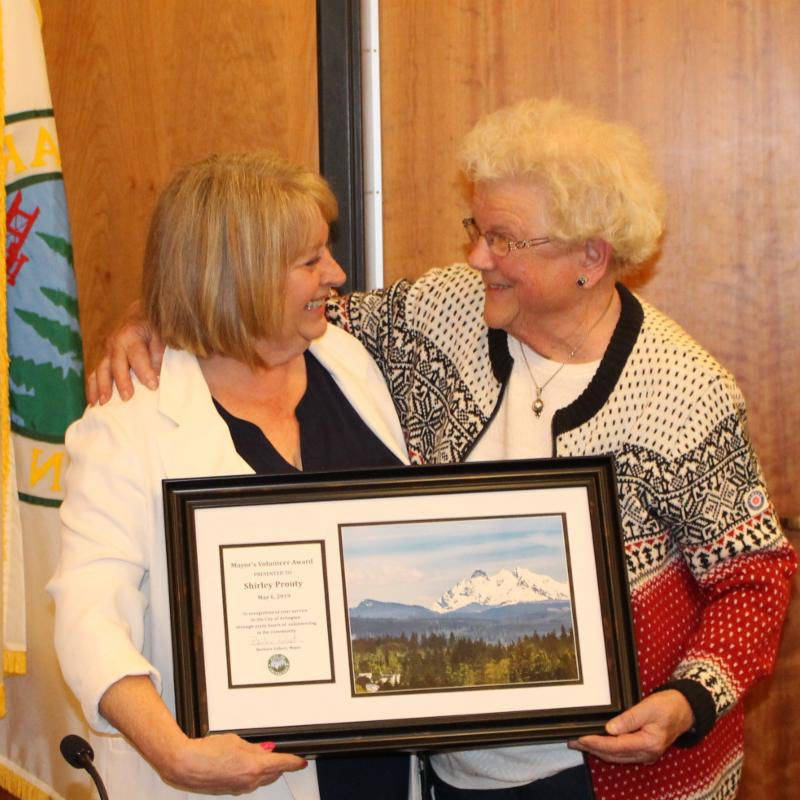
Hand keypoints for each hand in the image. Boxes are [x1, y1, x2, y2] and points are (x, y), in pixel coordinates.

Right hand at [86, 300, 164, 404]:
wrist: (138, 313)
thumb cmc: (152, 327)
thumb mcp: (160, 336)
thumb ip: (157, 355)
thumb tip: (157, 375)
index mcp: (131, 335)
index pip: (138, 355)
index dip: (145, 371)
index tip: (153, 386)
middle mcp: (115, 342)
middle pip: (116, 364)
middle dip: (122, 381)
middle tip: (127, 398)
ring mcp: (106, 350)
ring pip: (101, 370)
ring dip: (101, 387)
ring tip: (103, 403)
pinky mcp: (102, 357)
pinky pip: (94, 373)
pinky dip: (92, 388)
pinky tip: (93, 402)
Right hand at [162, 734, 306, 794]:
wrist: (186, 766)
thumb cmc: (207, 752)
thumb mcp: (236, 741)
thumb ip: (255, 747)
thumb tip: (266, 749)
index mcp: (255, 767)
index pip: (283, 763)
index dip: (295, 762)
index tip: (302, 761)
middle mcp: (250, 781)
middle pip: (274, 774)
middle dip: (279, 764)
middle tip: (279, 753)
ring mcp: (240, 789)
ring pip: (262, 780)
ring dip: (265, 770)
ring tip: (258, 756)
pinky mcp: (231, 791)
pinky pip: (249, 783)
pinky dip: (252, 775)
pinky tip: (244, 765)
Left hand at [567, 690, 693, 764]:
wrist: (685, 710)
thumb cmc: (668, 706)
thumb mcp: (648, 707)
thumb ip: (629, 719)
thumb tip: (609, 729)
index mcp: (649, 744)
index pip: (616, 746)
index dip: (597, 743)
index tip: (581, 738)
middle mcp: (647, 754)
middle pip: (614, 754)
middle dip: (592, 749)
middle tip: (573, 740)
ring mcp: (646, 754)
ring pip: (617, 756)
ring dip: (598, 750)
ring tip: (579, 742)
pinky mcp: (644, 750)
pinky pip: (622, 753)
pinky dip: (607, 749)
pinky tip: (597, 743)